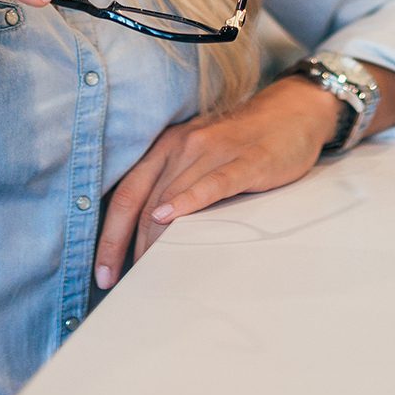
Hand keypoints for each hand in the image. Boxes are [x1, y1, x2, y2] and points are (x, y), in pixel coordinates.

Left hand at [94, 76, 338, 288]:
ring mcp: (215, 151)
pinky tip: (172, 217)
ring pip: (172, 197)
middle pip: (143, 201)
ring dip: (154, 239)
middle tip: (116, 282)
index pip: (126, 194)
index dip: (109, 235)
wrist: (292, 113)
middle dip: (125, 246)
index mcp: (167, 146)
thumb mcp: (200, 156)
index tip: (102, 271)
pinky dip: (189, 200)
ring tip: (145, 272)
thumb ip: (174, 184)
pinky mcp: (247, 161)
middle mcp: (183, 145)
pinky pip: (213, 182)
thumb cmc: (242, 142)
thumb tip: (147, 236)